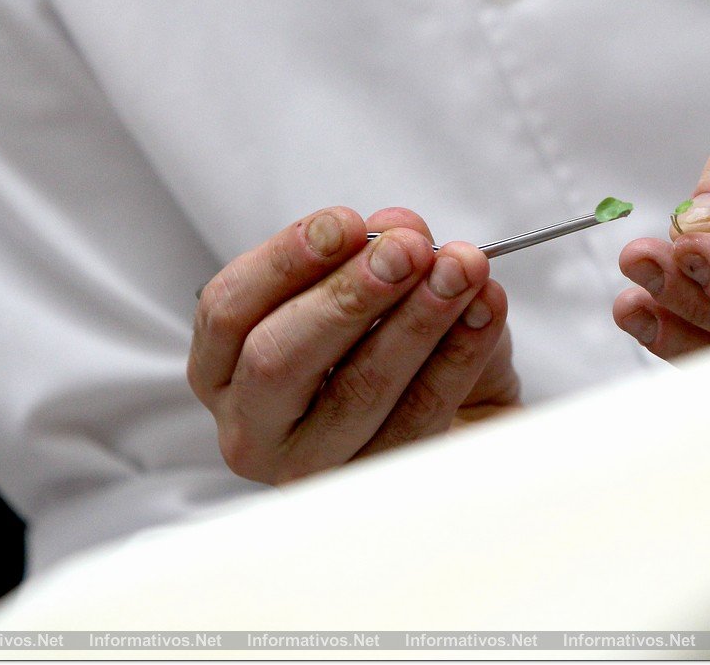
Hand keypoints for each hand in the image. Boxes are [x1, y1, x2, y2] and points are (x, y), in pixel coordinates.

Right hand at [188, 207, 517, 483]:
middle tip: (408, 250)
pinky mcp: (375, 486)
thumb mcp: (381, 286)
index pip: (228, 310)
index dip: (286, 261)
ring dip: (416, 320)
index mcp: (224, 367)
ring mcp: (308, 467)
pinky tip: (484, 310)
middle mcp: (252, 425)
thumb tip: (397, 230)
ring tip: (460, 271)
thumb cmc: (393, 347)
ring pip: (356, 391)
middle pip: (279, 357)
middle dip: (350, 295)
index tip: (345, 223)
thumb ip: (380, 252)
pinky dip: (459, 355)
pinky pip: (420, 416)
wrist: (457, 418)